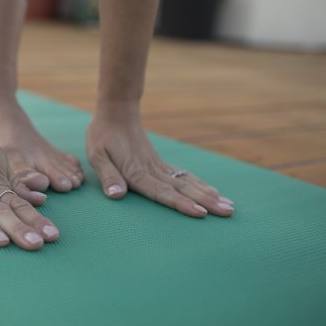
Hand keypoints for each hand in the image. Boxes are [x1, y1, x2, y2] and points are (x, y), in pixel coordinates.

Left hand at [86, 108, 233, 217]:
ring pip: (187, 182)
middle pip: (182, 189)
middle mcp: (152, 170)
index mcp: (136, 172)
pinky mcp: (160, 162)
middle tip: (228, 213)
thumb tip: (116, 196)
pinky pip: (184, 175)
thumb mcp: (97, 156)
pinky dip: (200, 184)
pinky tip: (214, 192)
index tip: (201, 213)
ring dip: (208, 195)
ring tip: (229, 206)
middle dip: (206, 202)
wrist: (116, 112)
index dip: (181, 204)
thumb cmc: (102, 135)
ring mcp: (159, 166)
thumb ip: (108, 176)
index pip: (161, 192)